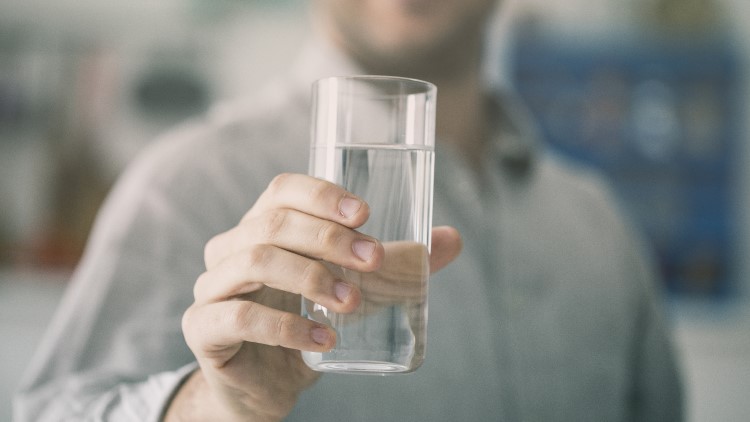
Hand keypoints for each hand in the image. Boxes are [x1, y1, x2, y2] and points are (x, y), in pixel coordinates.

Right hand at [166, 173, 460, 420]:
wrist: (263, 386)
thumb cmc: (305, 326)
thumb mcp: (351, 291)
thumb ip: (395, 265)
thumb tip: (452, 239)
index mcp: (262, 229)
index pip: (282, 190)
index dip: (322, 194)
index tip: (366, 214)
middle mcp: (230, 249)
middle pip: (273, 223)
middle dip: (330, 239)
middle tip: (374, 263)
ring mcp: (212, 287)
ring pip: (255, 261)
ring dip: (311, 277)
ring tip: (351, 303)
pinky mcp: (204, 328)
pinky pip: (241, 317)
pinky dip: (288, 326)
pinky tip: (325, 339)